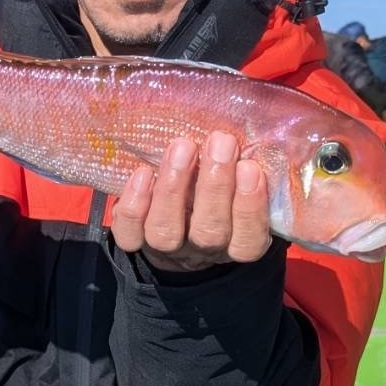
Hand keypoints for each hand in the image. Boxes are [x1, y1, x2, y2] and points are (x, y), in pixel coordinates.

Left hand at [111, 132, 271, 270]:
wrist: (177, 215)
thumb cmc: (218, 187)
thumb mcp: (240, 181)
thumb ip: (248, 166)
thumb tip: (256, 136)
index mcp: (235, 241)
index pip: (249, 241)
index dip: (250, 209)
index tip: (251, 168)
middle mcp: (202, 249)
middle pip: (209, 233)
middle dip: (216, 186)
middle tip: (221, 142)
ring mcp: (166, 248)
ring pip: (166, 232)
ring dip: (174, 189)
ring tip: (183, 146)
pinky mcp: (134, 240)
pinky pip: (129, 235)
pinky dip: (135, 205)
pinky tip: (144, 172)